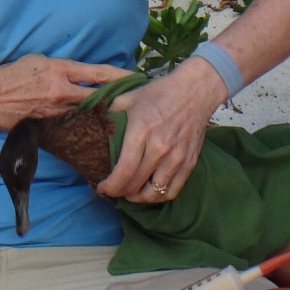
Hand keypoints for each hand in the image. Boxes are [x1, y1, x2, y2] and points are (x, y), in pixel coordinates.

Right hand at [0, 54, 131, 132]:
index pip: (98, 74)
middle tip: (141, 102)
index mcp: (59, 70)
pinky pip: (75, 125)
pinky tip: (101, 130)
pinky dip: (88, 125)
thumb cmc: (12, 75)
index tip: (138, 79)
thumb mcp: (38, 61)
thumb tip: (84, 72)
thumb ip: (63, 67)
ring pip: (90, 114)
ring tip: (128, 117)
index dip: (120, 77)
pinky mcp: (51, 126)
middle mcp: (61, 91)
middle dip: (121, 99)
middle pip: (100, 97)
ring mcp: (57, 112)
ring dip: (107, 114)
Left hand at [95, 60, 221, 203]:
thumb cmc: (159, 93)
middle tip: (112, 190)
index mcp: (141, 130)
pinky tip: (149, 191)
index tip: (102, 188)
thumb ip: (110, 115)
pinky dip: (158, 197)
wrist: (194, 91)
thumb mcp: (128, 98)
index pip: (125, 170)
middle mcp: (160, 147)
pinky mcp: (189, 162)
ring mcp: (177, 157)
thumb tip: (95, 129)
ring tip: (129, 193)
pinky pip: (172, 190)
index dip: (111, 185)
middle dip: (120, 192)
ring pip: (155, 192)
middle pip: (137, 184)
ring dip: (138, 198)